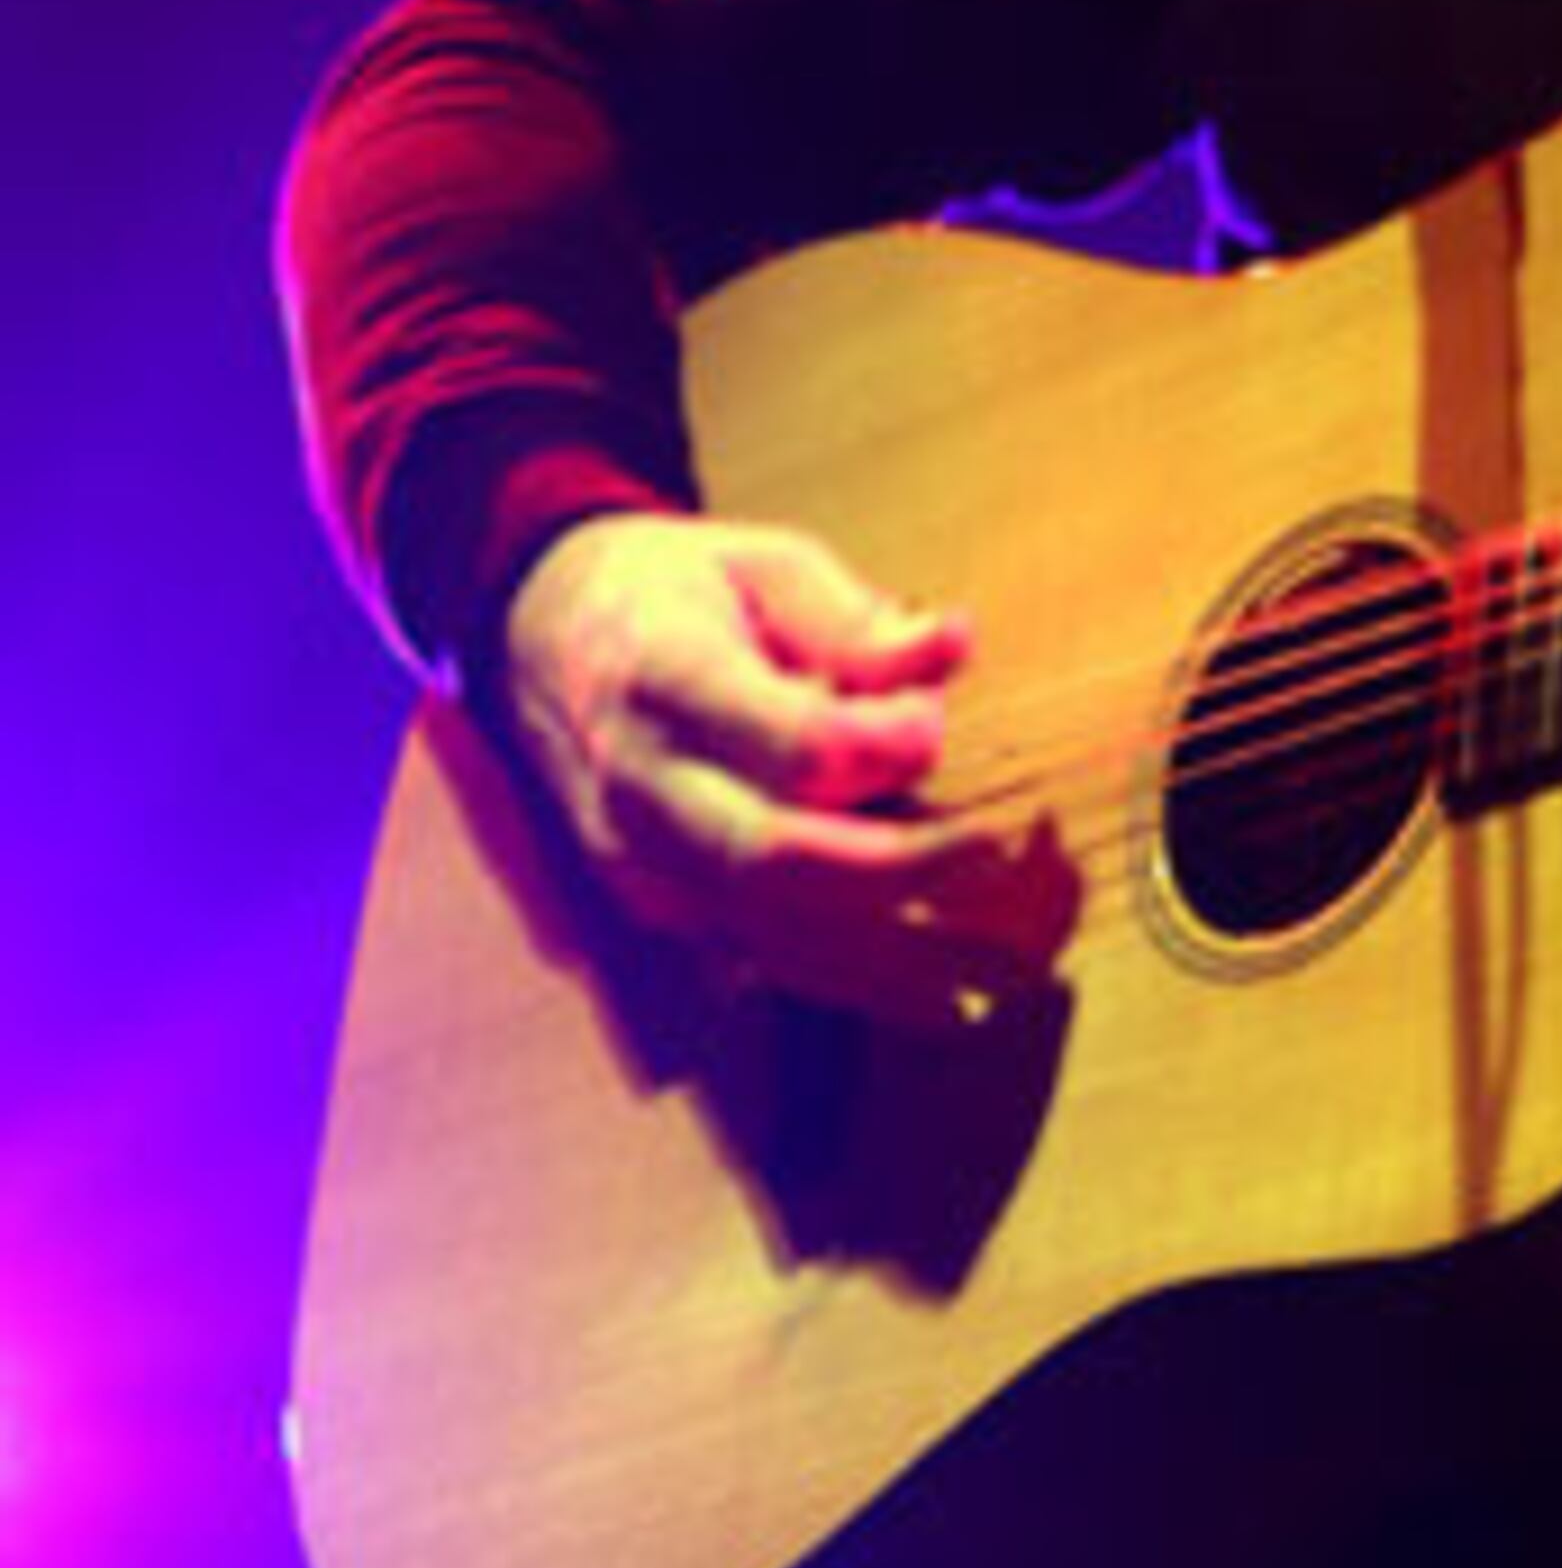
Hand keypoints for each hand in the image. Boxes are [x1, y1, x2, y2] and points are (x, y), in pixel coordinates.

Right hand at [500, 509, 1072, 1023]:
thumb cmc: (675, 593)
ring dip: (897, 960)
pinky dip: (856, 987)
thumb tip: (952, 649)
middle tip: (997, 854)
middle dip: (896, 870)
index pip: (779, 740)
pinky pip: (762, 957)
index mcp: (659, 675)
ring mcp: (640, 860)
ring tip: (1009, 970)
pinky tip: (945, 1004)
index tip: (937, 721)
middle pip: (770, 856)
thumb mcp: (758, 564)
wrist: (545, 642)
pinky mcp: (657, 906)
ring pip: (771, 931)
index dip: (875, 745)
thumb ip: (852, 618)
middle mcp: (640, 783)